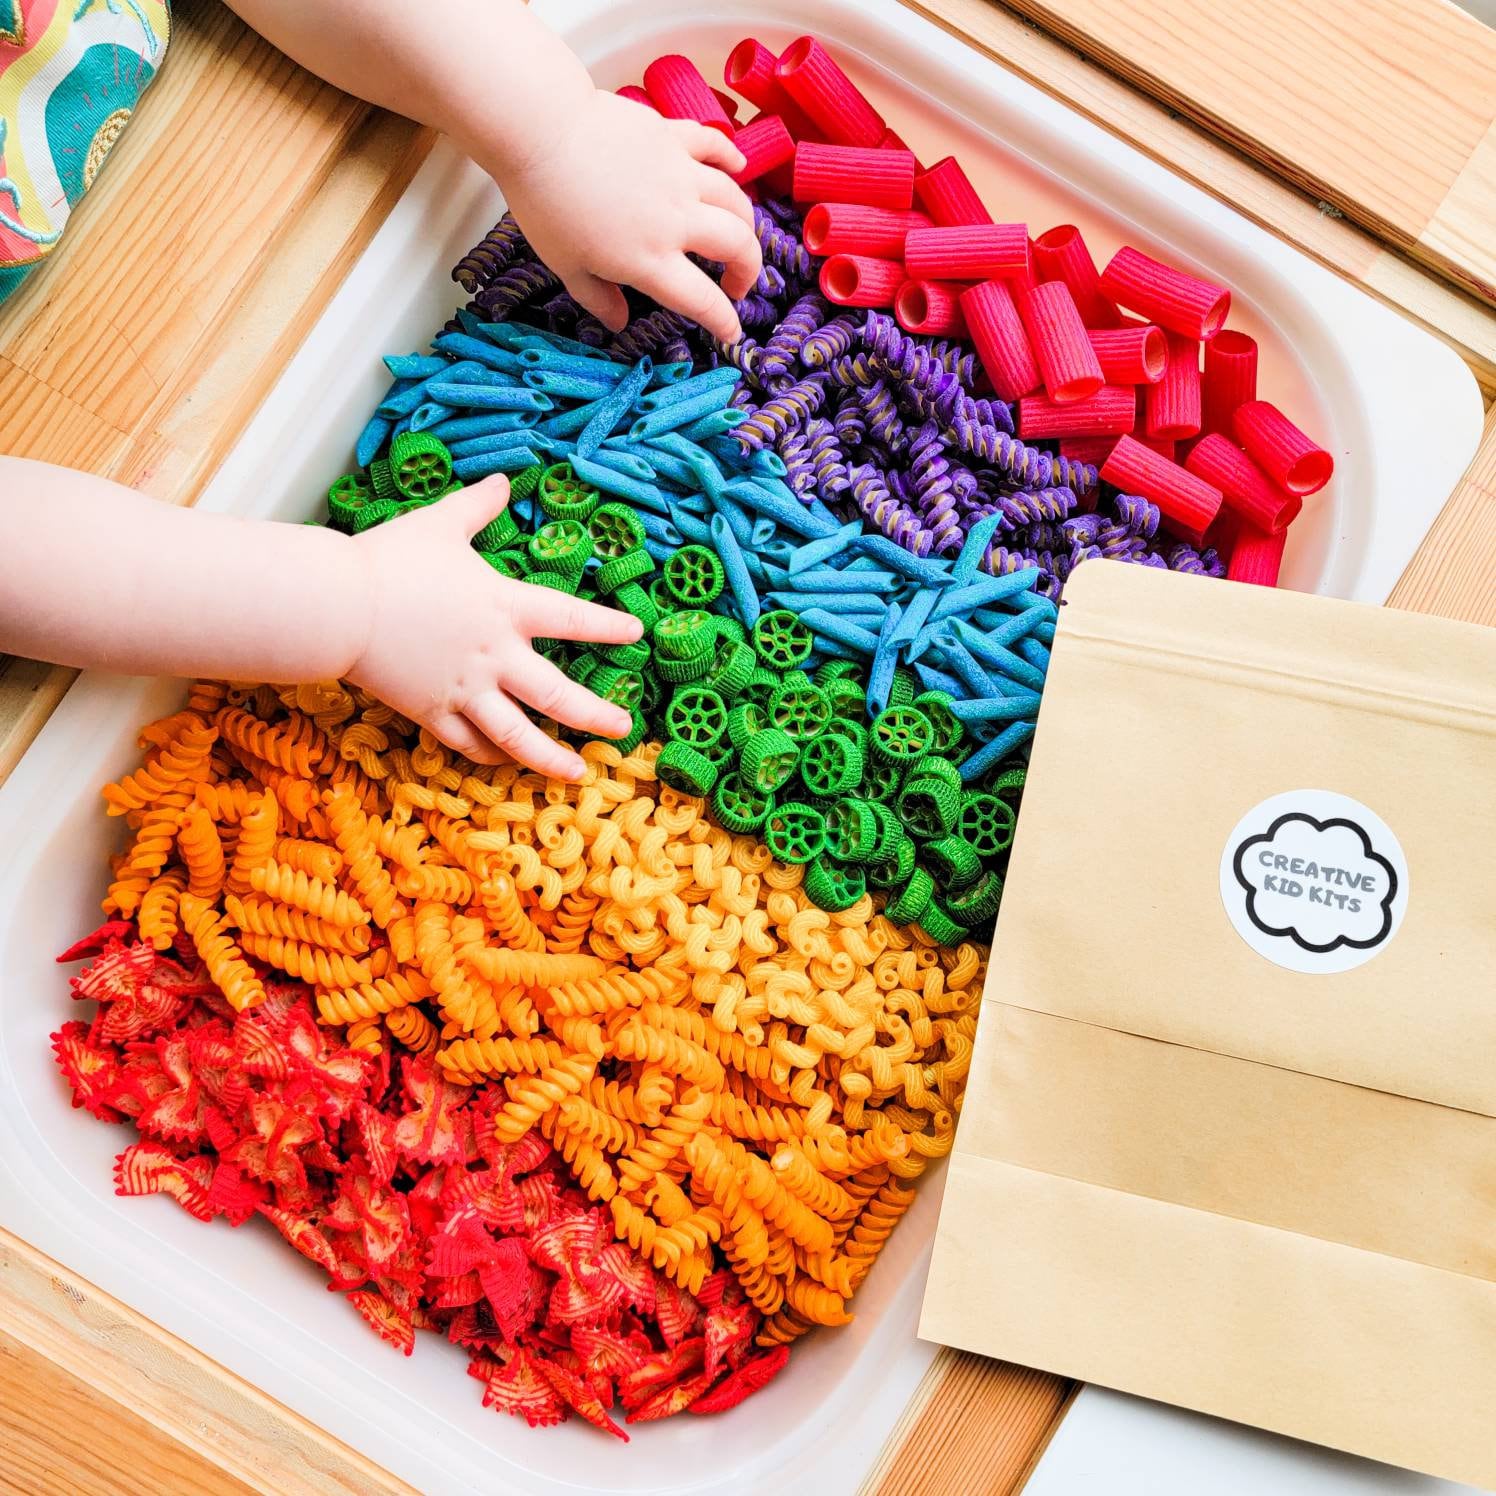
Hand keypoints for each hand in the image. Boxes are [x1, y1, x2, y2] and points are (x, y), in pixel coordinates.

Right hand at [346, 477, 642, 779]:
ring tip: (577, 774)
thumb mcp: (439, 522)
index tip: (636, 635)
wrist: (335, 605)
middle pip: (557, 695)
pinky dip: (492, 755)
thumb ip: (477, 505)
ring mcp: (464, 690)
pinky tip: (509, 761)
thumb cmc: (388, 560)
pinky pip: (469, 743)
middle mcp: (494, 655)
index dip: (607, 627)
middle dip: (595, 716)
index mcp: (504, 607)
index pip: (571, 618)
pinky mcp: (431, 712)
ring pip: (518, 735)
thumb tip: (502, 480)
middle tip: (623, 730)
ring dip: (551, 758)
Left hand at [501, 89, 762, 343]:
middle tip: (736, 281)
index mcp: (650, 260)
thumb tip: (620, 323)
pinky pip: (714, 145)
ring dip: (744, 222)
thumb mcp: (565, 265)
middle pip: (737, 246)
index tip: (731, 331)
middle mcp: (676, 220)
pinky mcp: (673, 137)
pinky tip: (738, 166)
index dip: (724, 321)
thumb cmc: (545, 203)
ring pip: (735, 199)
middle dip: (749, 270)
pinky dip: (731, 157)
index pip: (702, 300)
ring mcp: (680, 174)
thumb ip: (597, 298)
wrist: (540, 128)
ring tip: (736, 233)